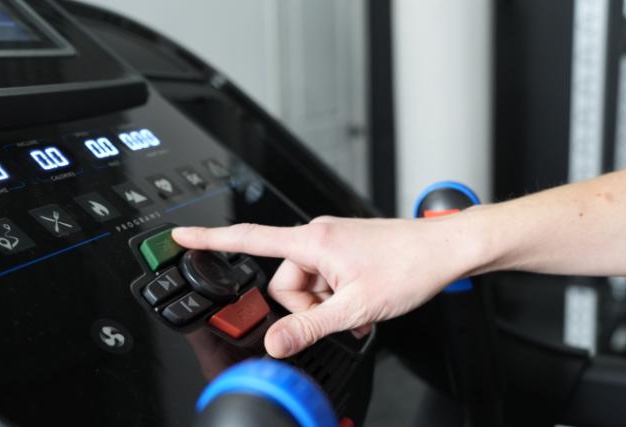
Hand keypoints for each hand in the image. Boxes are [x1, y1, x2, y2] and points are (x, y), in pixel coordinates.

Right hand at [172, 214, 485, 357]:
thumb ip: (310, 326)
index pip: (249, 238)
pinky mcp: (345, 251)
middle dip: (307, 306)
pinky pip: (326, 280)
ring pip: (307, 285)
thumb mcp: (355, 306)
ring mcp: (333, 244)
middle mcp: (318, 237)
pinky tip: (361, 304)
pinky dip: (337, 297)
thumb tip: (275, 343)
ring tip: (357, 308)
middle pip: (284, 281)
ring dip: (326, 304)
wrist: (444, 250)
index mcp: (312, 241)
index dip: (210, 239)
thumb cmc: (408, 265)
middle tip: (341, 312)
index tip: (181, 235)